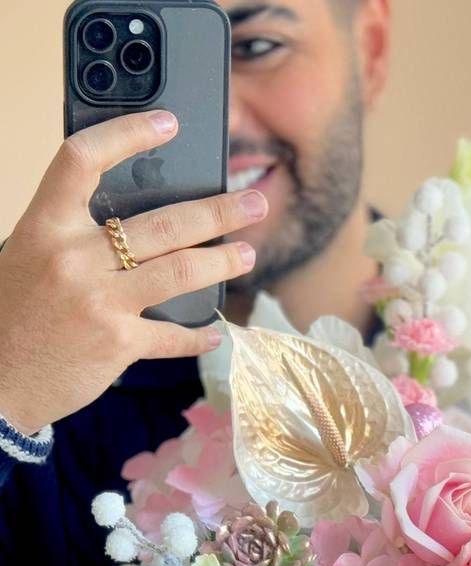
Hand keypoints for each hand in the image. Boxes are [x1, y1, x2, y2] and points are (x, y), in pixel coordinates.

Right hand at [0, 110, 267, 433]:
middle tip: (254, 205)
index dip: (128, 134)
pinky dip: (198, 334)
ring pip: (180, 270)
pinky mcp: (118, 344)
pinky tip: (215, 331)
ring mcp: (99, 302)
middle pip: (162, 222)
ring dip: (223, 261)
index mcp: (46, 226)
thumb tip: (133, 224)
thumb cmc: (14, 315)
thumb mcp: (30, 256)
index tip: (168, 124)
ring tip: (246, 255)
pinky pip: (172, 335)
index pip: (84, 159)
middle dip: (219, 212)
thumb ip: (72, 235)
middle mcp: (75, 258)